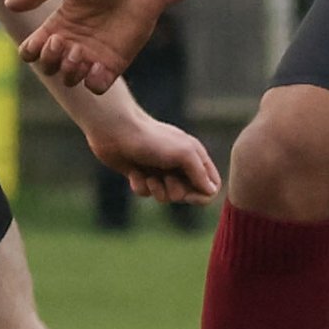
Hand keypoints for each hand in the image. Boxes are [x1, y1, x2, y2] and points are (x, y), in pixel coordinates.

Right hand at [6, 0, 163, 94]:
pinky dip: (92, 82)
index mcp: (57, 26)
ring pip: (69, 80)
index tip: (41, 39)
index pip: (33, 51)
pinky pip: (95, 87)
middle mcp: (72, 44)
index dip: (31, 51)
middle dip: (49, 60)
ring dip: (68, 71)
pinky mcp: (113, 65)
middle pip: (47, 68)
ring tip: (79, 53)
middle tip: (62, 41)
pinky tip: (97, 64)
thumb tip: (8, 4)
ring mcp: (92, 56)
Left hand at [85, 110, 220, 204]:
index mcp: (194, 156)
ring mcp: (161, 170)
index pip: (211, 184)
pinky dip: (140, 186)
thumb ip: (200, 172)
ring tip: (147, 175)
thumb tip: (211, 191)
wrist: (116, 131)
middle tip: (165, 178)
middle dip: (175, 192)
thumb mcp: (183, 153)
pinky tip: (134, 173)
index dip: (202, 194)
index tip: (188, 193)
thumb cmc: (151, 139)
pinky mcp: (142, 175)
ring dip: (156, 190)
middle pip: (188, 195)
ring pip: (167, 196)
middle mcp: (180, 164)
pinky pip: (147, 193)